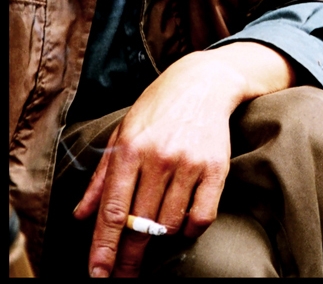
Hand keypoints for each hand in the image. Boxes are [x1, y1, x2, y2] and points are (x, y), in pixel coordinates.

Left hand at [74, 43, 294, 277]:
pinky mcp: (216, 168)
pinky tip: (182, 224)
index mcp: (131, 148)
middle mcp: (160, 157)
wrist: (203, 82)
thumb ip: (101, 177)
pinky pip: (201, 217)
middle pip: (141, 226)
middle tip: (124, 278)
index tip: (99, 275)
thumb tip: (80, 216)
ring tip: (155, 231)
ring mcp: (190, 163)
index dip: (104, 248)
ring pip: (170, 225)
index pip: (113, 211)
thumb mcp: (122, 133)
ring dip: (160, 237)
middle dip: (129, 259)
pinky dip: (190, 230)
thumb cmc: (157, 109)